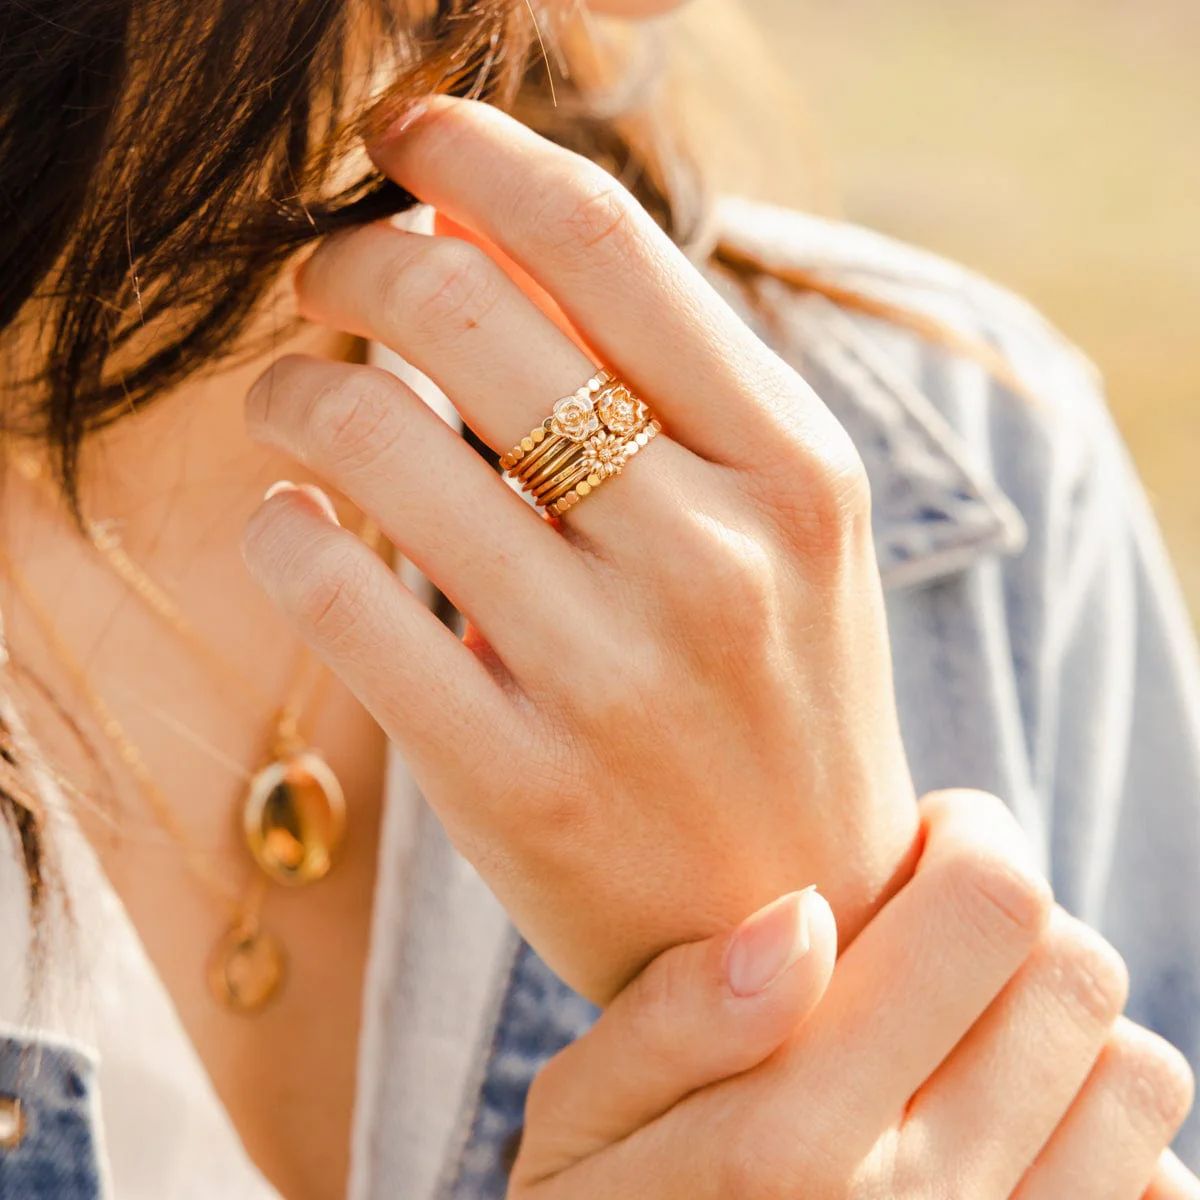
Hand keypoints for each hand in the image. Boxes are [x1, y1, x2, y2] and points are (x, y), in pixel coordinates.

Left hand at [243, 96, 916, 1000]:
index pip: (605, 243)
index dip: (475, 153)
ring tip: (295, 400)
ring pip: (378, 443)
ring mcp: (618, 678)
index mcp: (799, 470)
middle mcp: (719, 558)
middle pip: (465, 313)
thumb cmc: (774, 702)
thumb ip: (655, 377)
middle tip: (326, 277)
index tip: (399, 134)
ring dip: (297, 388)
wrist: (797, 917)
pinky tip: (294, 523)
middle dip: (356, 261)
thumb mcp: (776, 527)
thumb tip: (482, 228)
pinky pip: (341, 604)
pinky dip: (284, 531)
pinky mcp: (519, 785)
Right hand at [513, 791, 1197, 1198]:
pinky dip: (1105, 1140)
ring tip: (970, 1028)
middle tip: (937, 930)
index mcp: (793, 1143)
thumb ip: (675, 1019)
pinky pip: (1159, 1191)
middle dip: (1016, 918)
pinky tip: (1007, 1136)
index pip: (985, 914)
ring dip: (1065, 1024)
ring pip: (1140, 1074)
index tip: (922, 840)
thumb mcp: (580, 1126)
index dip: (969, 838)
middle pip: (1076, 975)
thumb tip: (803, 917)